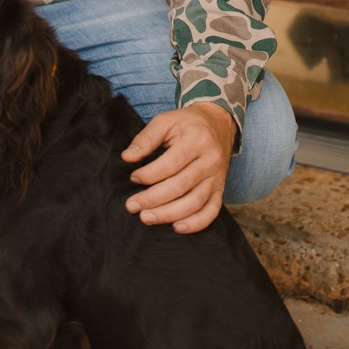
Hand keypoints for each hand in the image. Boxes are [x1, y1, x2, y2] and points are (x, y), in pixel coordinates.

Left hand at [122, 103, 235, 233]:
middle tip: (132, 205)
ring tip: (147, 218)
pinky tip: (177, 227)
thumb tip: (127, 157)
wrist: (219, 124)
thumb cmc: (188, 123)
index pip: (171, 163)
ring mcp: (217, 177)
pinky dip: (196, 223)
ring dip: (169, 214)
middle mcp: (210, 160)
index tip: (134, 178)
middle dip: (153, 199)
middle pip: (181, 186)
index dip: (150, 174)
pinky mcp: (220, 189)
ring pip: (195, 202)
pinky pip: (212, 211)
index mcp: (197, 139)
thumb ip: (146, 138)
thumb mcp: (166, 120)